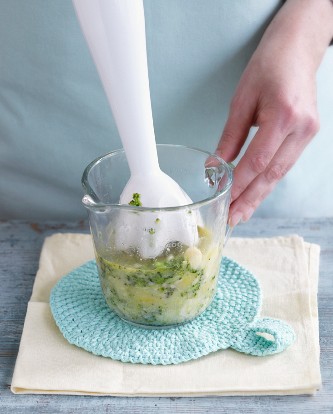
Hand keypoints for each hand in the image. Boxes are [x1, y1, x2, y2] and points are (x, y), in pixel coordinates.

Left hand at [216, 0, 332, 226]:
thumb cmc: (268, 67)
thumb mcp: (241, 100)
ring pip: (280, 174)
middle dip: (250, 201)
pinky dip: (268, 181)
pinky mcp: (308, 135)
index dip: (240, 186)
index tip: (224, 203)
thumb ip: (229, 137)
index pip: (258, 161)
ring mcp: (308, 133)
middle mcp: (301, 128)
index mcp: (283, 115)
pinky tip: (255, 194)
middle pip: (272, 175)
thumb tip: (214, 169)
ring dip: (259, 196)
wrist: (298, 49)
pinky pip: (284, 164)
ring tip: (241, 214)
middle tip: (232, 221)